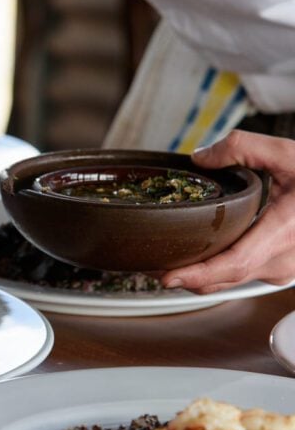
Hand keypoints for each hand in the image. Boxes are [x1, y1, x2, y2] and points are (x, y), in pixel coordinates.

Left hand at [161, 129, 294, 293]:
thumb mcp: (288, 153)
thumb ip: (242, 148)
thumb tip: (200, 157)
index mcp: (282, 233)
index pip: (232, 264)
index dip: (197, 274)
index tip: (166, 276)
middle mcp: (283, 260)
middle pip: (224, 278)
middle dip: (184, 276)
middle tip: (148, 267)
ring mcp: (284, 270)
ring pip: (231, 281)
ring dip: (198, 276)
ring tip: (164, 263)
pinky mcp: (281, 269)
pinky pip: (242, 276)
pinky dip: (215, 272)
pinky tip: (195, 259)